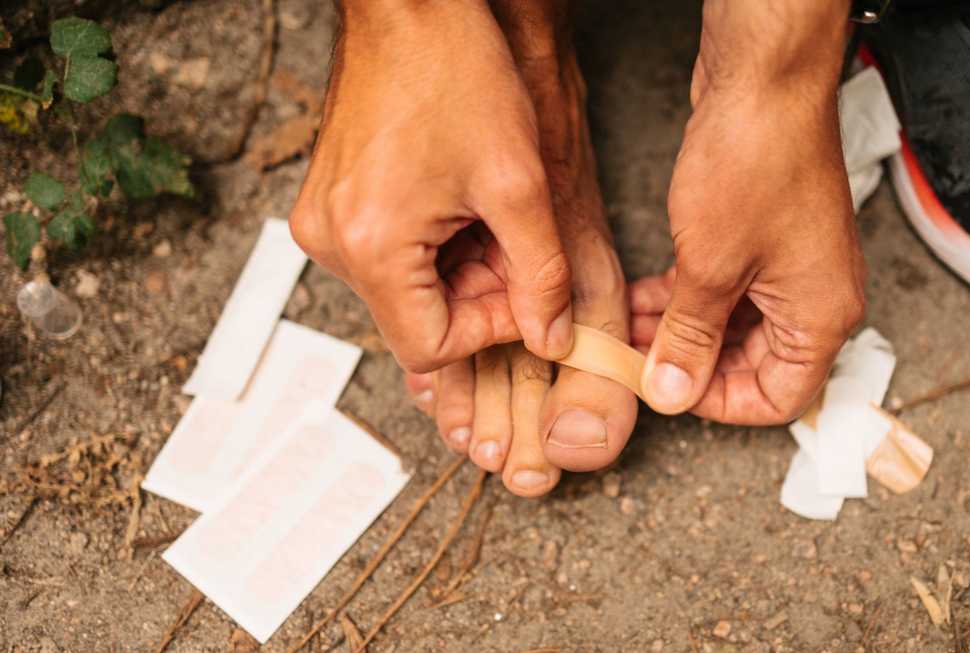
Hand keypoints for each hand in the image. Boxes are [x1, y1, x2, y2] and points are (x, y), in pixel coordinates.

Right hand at [289, 0, 572, 372]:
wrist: (408, 7)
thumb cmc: (455, 73)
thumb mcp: (518, 183)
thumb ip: (541, 273)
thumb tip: (552, 336)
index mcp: (370, 247)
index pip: (429, 348)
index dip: (490, 330)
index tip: (527, 291)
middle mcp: (332, 243)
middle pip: (416, 320)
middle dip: (480, 296)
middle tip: (519, 247)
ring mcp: (324, 224)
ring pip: (405, 290)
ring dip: (459, 270)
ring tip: (492, 216)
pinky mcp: (329, 206)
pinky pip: (387, 256)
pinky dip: (432, 248)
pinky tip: (461, 206)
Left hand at [636, 0, 865, 423]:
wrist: (765, 79)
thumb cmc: (757, 159)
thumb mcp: (710, 266)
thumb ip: (690, 337)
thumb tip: (672, 391)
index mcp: (821, 316)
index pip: (776, 399)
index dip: (717, 403)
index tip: (666, 388)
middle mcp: (816, 297)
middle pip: (753, 366)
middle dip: (691, 364)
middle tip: (636, 360)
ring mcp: (792, 267)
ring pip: (733, 328)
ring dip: (682, 332)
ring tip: (630, 329)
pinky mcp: (766, 240)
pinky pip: (728, 290)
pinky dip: (688, 300)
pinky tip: (645, 297)